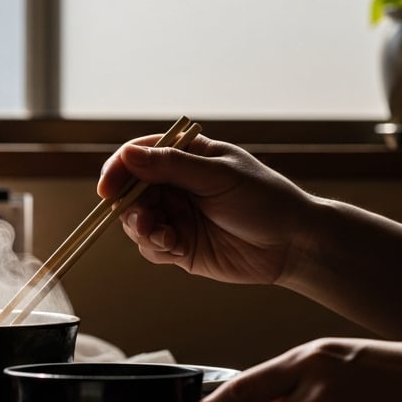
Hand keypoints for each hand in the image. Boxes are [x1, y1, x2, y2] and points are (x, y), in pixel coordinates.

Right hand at [98, 133, 316, 285]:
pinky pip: (151, 247)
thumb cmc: (264, 199)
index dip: (118, 170)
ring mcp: (176, 215)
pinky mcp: (181, 246)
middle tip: (142, 220)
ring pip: (136, 222)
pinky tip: (176, 248)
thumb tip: (128, 154)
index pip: (137, 156)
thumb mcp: (218, 176)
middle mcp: (175, 184)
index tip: (108, 189)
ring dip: (142, 230)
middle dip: (129, 207)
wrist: (293, 244)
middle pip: (130, 192)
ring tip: (164, 237)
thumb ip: (172, 166)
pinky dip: (156, 247)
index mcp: (185, 156)